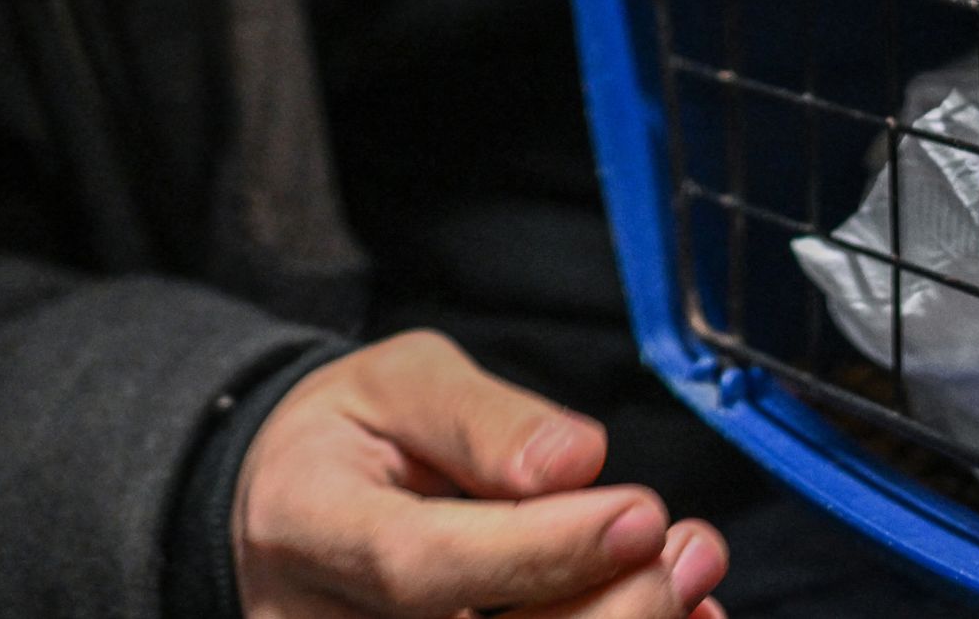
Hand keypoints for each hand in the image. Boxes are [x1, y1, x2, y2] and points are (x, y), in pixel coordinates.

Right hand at [234, 330, 731, 617]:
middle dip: (608, 611)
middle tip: (686, 547)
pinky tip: (677, 618)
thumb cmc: (353, 437)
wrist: (289, 506)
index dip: (539, 551)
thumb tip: (577, 460)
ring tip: (689, 572)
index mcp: (308, 526)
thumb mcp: (402, 382)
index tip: (638, 513)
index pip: (421, 566)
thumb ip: (483, 420)